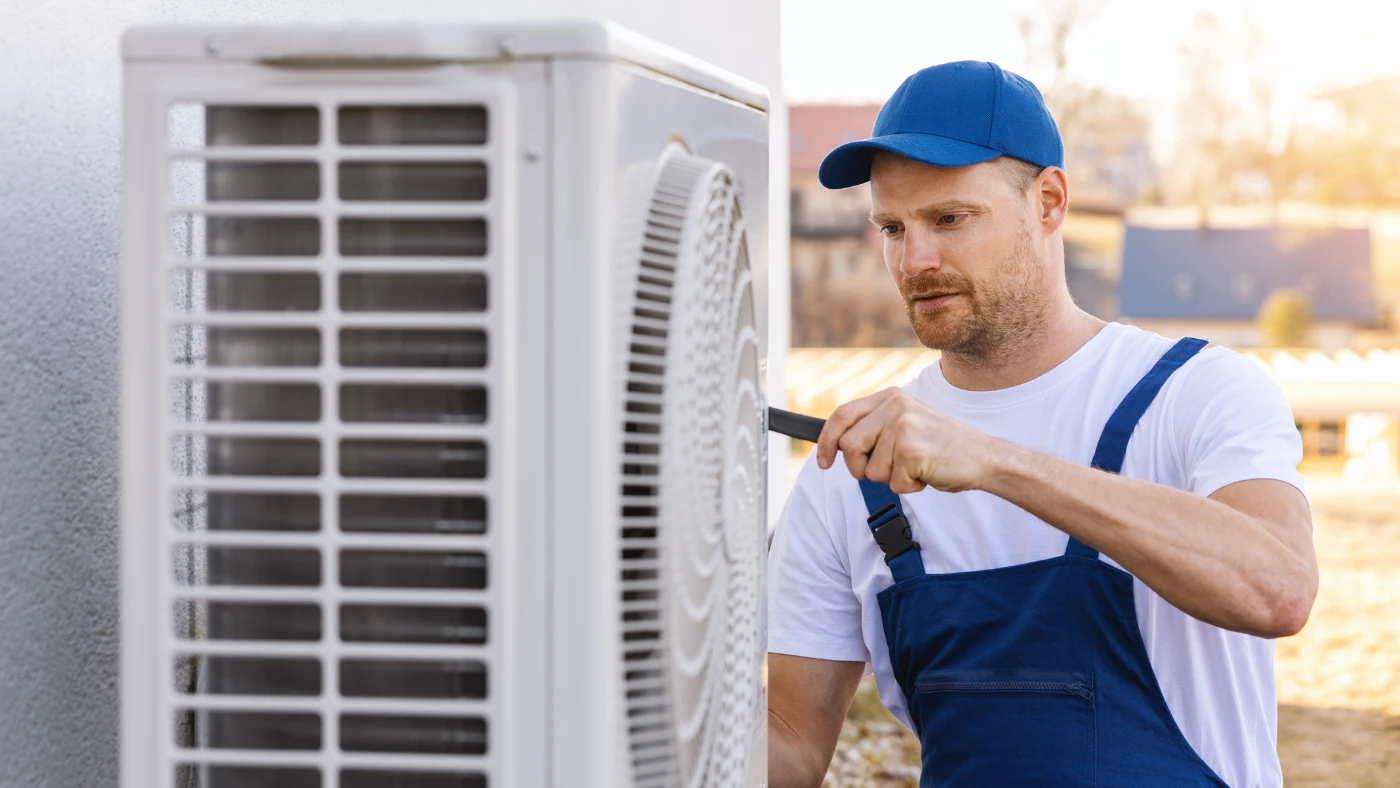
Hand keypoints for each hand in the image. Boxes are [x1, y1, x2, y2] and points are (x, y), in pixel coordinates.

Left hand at [814, 388, 1000, 493]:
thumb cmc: (941, 447)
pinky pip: (893, 483)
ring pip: (870, 470)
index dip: (826, 441)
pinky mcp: (912, 450)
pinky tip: (926, 474)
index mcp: (890, 397)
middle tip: (887, 470)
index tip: (824, 462)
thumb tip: (837, 445)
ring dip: (891, 479)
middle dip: (861, 468)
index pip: (842, 415)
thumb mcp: (905, 424)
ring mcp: (903, 426)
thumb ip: (875, 427)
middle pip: (849, 446)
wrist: (982, 457)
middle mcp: (895, 406)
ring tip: (915, 467)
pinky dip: (909, 487)